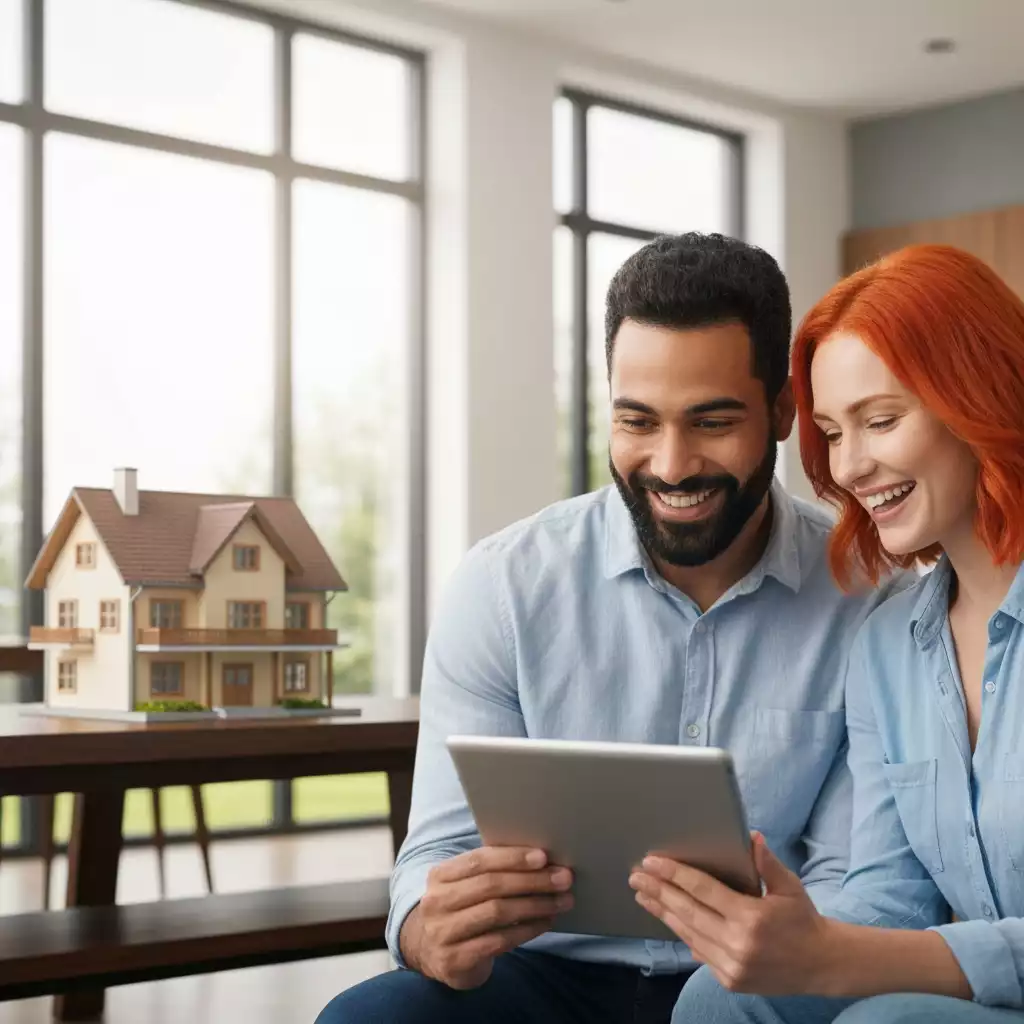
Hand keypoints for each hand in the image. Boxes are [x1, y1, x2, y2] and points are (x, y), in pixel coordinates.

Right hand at [400, 846, 573, 989]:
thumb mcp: (464, 886)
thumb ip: (490, 871)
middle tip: (563, 879)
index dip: (512, 857)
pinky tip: (545, 923)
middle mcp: (437, 902)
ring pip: (497, 913)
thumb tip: (541, 859)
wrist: (431, 952)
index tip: (543, 856)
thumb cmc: (460, 910)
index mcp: (440, 875)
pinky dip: (526, 930)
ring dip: (535, 905)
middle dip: (532, 880)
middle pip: (491, 885)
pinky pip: (498, 941)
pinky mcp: (454, 959)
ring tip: (562, 901)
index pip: (479, 860)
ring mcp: (442, 932)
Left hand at [629, 832, 830, 994]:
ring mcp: (732, 965)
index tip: (651, 862)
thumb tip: (751, 837)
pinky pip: (698, 952)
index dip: (674, 874)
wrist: (822, 965)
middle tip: (636, 876)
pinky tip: (666, 917)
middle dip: (658, 891)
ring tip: (643, 895)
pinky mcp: (730, 980)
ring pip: (688, 933)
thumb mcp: (789, 887)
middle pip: (687, 911)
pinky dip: (681, 933)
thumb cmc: (803, 919)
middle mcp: (738, 944)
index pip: (703, 890)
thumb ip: (767, 863)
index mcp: (751, 917)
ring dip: (662, 912)